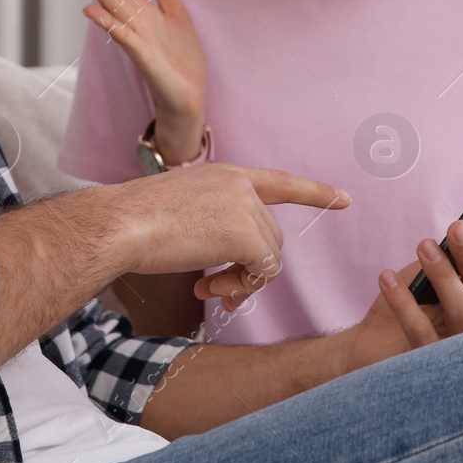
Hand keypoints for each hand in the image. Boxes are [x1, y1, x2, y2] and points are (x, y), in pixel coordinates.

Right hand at [64, 0, 207, 162]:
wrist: (188, 98)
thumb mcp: (176, 13)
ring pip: (112, 6)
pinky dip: (108, 23)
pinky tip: (90, 11)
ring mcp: (136, 39)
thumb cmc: (179, 60)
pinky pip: (123, 37)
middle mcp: (133, 21)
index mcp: (140, 9)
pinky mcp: (144, 58)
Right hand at [111, 164, 349, 307]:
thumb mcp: (180, 208)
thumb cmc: (135, 222)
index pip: (279, 181)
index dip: (313, 191)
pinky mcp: (244, 233)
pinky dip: (242, 287)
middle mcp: (240, 184)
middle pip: (269, 236)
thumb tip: (234, 257)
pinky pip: (263, 272)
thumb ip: (213, 221)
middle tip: (213, 284)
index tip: (343, 198)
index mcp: (225, 174)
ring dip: (243, 280)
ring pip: (269, 256)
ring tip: (209, 286)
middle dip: (248, 266)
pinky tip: (209, 286)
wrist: (120, 225)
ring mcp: (244, 207)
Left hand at [336, 192, 462, 373]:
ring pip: (462, 311)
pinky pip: (419, 331)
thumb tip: (460, 229)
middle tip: (456, 225)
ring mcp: (456, 345)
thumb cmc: (410, 302)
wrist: (373, 344)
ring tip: (423, 244)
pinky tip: (386, 276)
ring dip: (444, 276)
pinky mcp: (428, 361)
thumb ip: (447, 256)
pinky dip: (403, 302)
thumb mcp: (428, 271)